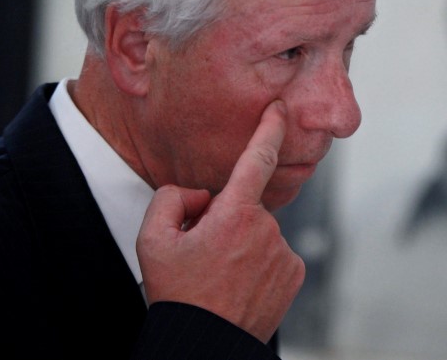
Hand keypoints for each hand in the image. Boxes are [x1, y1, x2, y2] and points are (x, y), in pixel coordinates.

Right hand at [136, 100, 304, 342]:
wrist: (203, 345)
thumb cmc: (178, 294)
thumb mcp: (152, 240)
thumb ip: (171, 198)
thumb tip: (203, 196)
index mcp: (234, 214)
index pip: (257, 159)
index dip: (269, 129)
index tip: (279, 109)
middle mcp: (266, 228)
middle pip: (244, 205)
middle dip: (225, 218)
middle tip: (202, 253)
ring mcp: (284, 252)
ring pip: (258, 231)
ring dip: (241, 243)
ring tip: (219, 275)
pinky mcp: (294, 273)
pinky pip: (274, 254)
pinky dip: (258, 262)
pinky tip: (239, 283)